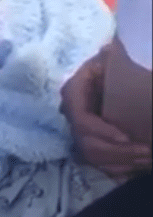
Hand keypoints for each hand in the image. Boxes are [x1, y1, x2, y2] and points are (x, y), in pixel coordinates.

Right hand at [60, 47, 151, 178]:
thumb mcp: (110, 59)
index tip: (126, 137)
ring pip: (93, 157)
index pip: (80, 119)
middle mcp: (71, 113)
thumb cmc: (111, 68)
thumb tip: (111, 46)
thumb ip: (111, 55)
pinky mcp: (88, 142)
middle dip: (118, 152)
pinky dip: (118, 169)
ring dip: (121, 162)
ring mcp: (78, 130)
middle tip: (147, 152)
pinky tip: (138, 167)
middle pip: (87, 143)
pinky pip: (98, 164)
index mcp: (73, 92)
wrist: (113, 81)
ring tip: (147, 159)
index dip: (101, 131)